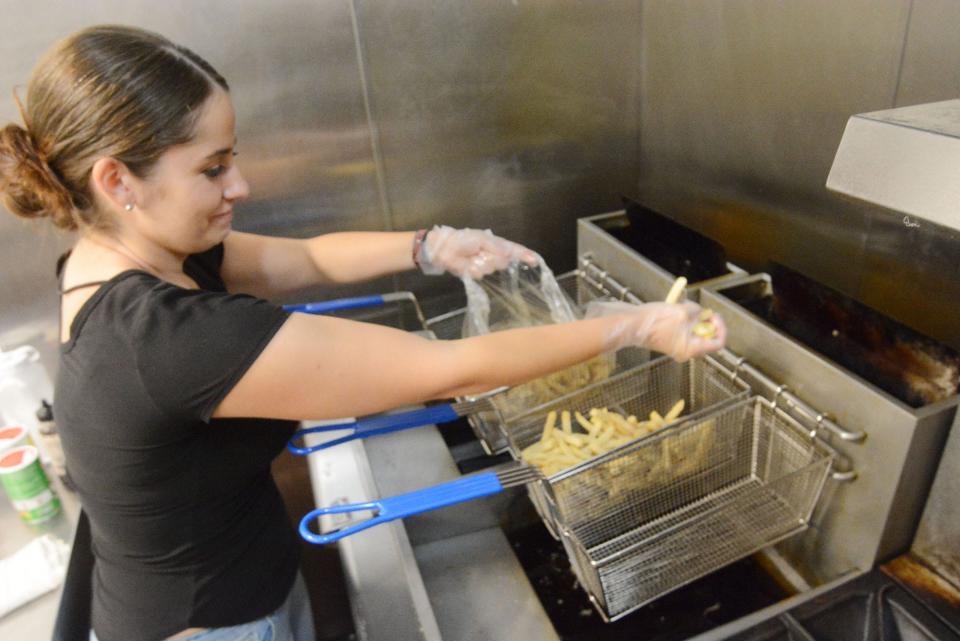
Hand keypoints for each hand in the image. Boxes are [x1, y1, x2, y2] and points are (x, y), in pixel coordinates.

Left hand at [418, 225, 538, 278]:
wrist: (444, 249)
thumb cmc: (463, 240)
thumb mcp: (481, 238)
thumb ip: (496, 247)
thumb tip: (508, 255)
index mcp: (496, 245)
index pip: (514, 250)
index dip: (525, 255)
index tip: (535, 260)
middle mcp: (494, 256)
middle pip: (504, 261)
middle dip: (495, 258)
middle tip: (481, 252)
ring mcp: (485, 266)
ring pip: (492, 267)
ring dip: (482, 262)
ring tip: (472, 256)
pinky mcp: (476, 274)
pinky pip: (480, 273)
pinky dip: (474, 268)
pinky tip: (468, 264)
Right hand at [586, 300, 726, 361]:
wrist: (631, 324)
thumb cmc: (655, 322)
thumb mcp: (683, 312)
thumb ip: (698, 312)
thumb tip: (703, 313)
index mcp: (691, 350)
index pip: (718, 343)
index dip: (720, 327)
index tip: (713, 315)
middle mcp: (685, 351)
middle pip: (706, 338)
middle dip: (706, 322)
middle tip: (701, 310)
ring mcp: (675, 346)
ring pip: (694, 333)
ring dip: (694, 319)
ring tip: (685, 307)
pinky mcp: (667, 339)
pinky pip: (683, 330)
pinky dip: (683, 320)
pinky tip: (676, 309)